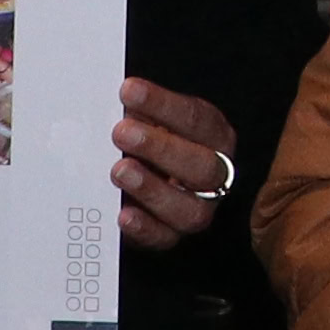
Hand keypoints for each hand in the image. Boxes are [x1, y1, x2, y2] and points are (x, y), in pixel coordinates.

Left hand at [110, 77, 241, 252]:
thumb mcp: (148, 118)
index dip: (162, 105)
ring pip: (189, 209)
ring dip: (152, 189)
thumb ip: (138, 111)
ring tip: (119, 170)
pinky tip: (123, 213)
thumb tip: (115, 101)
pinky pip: (164, 238)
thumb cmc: (148, 139)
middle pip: (202, 167)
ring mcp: (196, 208)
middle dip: (161, 149)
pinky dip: (144, 227)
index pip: (195, 119)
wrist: (146, 172)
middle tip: (121, 132)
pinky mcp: (170, 234)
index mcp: (214, 136)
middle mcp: (215, 175)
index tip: (128, 91)